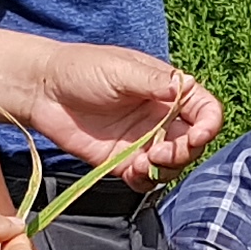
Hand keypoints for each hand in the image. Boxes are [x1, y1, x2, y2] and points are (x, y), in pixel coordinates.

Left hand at [23, 51, 221, 185]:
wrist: (42, 90)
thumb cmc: (81, 68)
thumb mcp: (120, 69)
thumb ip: (154, 81)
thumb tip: (188, 86)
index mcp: (167, 91)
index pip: (205, 110)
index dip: (208, 125)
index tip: (197, 135)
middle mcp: (160, 118)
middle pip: (192, 143)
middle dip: (184, 151)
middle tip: (160, 151)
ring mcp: (142, 141)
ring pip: (172, 165)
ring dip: (165, 168)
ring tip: (141, 163)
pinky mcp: (122, 161)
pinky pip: (145, 179)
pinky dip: (146, 181)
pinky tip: (133, 172)